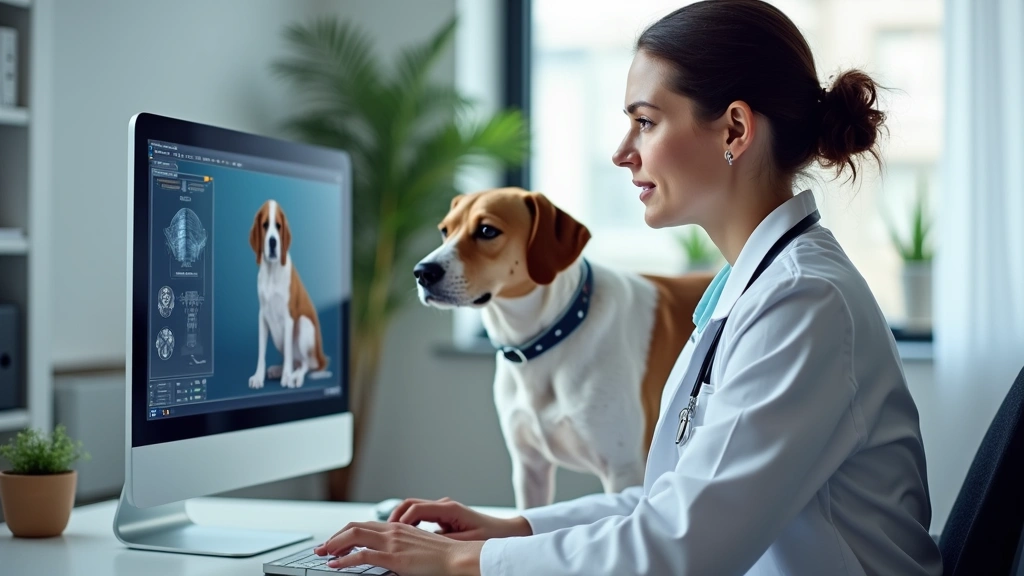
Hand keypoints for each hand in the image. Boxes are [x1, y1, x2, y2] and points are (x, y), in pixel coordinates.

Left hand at [313, 521, 483, 575]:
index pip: (364, 525)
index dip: (345, 532)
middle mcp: (392, 531)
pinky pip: (362, 556)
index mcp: (397, 528)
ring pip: (354, 536)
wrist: (457, 557)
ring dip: (334, 545)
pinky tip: (335, 565)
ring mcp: (392, 543)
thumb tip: (387, 554)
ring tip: (323, 554)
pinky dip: (344, 560)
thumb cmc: (442, 555)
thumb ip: (400, 547)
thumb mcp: (416, 546)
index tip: (334, 541)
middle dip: (334, 537)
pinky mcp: (393, 558)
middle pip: (354, 527)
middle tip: (321, 547)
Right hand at [388, 497, 532, 540]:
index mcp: (449, 509)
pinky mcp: (443, 517)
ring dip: (400, 519)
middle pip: (410, 504)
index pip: (417, 508)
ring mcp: (442, 510)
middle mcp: (443, 505)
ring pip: (413, 509)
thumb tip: (426, 545)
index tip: (392, 532)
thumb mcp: (467, 541)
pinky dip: (408, 523)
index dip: (402, 520)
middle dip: (394, 516)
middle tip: (384, 532)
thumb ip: (447, 542)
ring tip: (389, 535)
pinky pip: (420, 516)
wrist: (504, 531)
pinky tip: (403, 537)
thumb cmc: (490, 535)